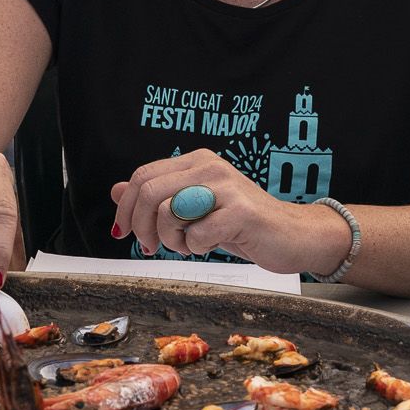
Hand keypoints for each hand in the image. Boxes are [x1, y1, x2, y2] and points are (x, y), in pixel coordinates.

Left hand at [110, 149, 345, 274]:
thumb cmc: (241, 224)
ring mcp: (226, 188)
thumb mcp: (194, 207)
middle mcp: (210, 167)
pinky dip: (195, 249)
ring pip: (168, 213)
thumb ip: (159, 196)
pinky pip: (196, 235)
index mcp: (196, 161)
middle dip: (141, 227)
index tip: (124, 231)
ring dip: (170, 240)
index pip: (143, 176)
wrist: (293, 235)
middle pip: (149, 192)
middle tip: (150, 246)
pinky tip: (210, 246)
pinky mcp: (241, 212)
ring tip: (188, 245)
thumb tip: (116, 190)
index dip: (126, 206)